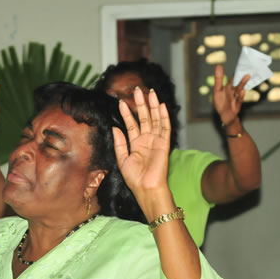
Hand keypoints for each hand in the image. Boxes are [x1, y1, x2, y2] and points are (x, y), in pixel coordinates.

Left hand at [112, 87, 171, 208]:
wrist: (146, 188)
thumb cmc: (134, 179)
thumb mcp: (122, 160)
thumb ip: (119, 143)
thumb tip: (115, 127)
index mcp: (136, 144)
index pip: (131, 125)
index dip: (127, 113)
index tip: (121, 102)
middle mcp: (146, 140)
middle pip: (144, 118)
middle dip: (141, 104)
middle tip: (137, 90)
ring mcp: (156, 141)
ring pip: (154, 119)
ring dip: (152, 106)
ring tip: (148, 92)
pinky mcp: (164, 143)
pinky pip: (165, 127)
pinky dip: (163, 116)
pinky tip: (160, 105)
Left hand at [212, 64, 247, 126]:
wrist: (225, 116)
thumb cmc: (221, 103)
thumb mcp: (217, 90)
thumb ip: (218, 79)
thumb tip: (219, 65)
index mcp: (229, 87)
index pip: (233, 79)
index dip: (236, 73)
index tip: (241, 65)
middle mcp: (233, 91)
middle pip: (237, 84)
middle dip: (241, 78)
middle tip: (247, 71)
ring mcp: (236, 98)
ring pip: (239, 90)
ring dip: (243, 84)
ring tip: (247, 77)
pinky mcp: (237, 105)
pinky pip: (239, 100)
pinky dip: (240, 96)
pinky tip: (242, 91)